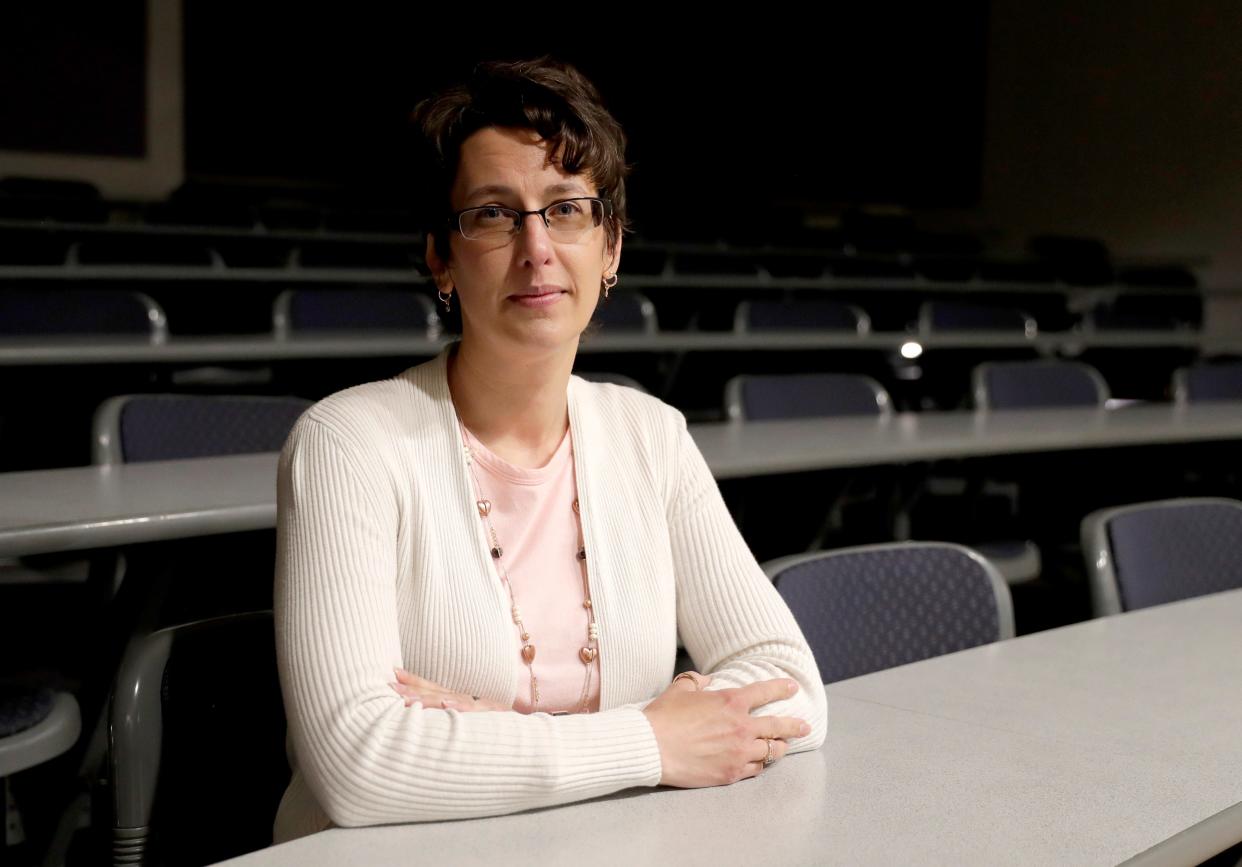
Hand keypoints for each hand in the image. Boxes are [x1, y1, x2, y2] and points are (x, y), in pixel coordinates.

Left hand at [390, 667, 509, 711]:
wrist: (530, 722)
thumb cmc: (502, 720)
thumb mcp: (478, 712)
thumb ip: (458, 708)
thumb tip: (437, 708)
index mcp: (460, 697)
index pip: (432, 686)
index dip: (413, 680)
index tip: (392, 672)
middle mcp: (465, 698)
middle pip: (434, 691)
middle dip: (410, 688)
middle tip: (388, 684)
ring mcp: (476, 706)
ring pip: (447, 701)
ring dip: (425, 699)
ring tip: (405, 698)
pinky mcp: (488, 714)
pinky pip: (470, 711)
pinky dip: (457, 707)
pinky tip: (444, 705)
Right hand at [641, 672, 809, 787]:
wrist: (652, 747)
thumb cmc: (663, 717)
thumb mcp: (679, 689)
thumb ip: (696, 681)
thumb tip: (706, 681)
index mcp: (730, 702)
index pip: (765, 692)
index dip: (781, 688)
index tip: (791, 687)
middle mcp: (741, 727)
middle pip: (778, 726)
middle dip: (795, 725)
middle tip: (804, 726)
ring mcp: (739, 752)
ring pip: (771, 751)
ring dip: (779, 747)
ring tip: (783, 746)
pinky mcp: (731, 773)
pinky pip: (756, 769)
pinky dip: (760, 764)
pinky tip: (761, 762)